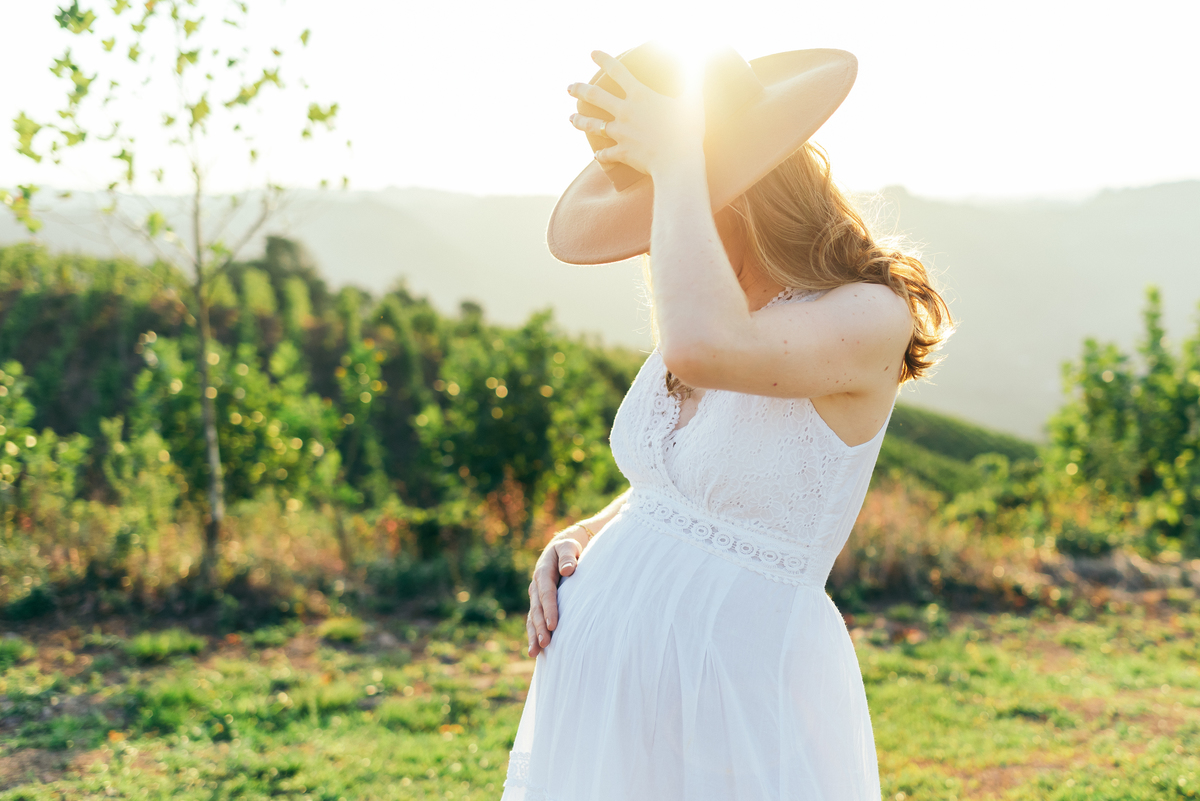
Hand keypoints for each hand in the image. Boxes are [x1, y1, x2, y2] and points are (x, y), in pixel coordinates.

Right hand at [526, 529, 584, 656]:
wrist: (560, 550)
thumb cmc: (569, 549)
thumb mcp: (569, 547)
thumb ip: (568, 557)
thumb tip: (568, 570)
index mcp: (543, 571)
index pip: (547, 592)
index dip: (549, 609)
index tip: (553, 625)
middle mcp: (536, 585)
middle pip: (537, 608)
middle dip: (540, 627)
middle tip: (545, 643)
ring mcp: (535, 595)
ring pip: (532, 617)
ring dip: (533, 634)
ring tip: (534, 652)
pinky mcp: (538, 603)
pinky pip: (534, 620)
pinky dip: (533, 634)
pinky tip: (535, 651)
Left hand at [567, 50, 705, 178]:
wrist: (677, 163)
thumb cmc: (687, 131)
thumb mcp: (693, 100)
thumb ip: (692, 77)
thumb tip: (698, 57)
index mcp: (640, 96)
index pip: (618, 71)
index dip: (604, 60)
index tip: (592, 53)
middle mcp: (625, 112)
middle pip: (595, 97)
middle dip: (579, 89)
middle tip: (569, 87)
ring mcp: (621, 133)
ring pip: (592, 125)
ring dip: (580, 121)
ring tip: (571, 118)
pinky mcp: (622, 153)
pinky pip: (606, 154)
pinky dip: (601, 155)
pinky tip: (597, 155)